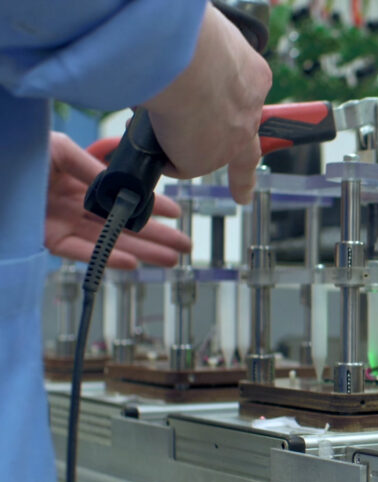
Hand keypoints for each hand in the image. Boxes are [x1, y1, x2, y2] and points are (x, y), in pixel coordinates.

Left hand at [45, 132, 190, 269]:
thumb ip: (90, 166)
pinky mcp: (48, 239)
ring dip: (142, 252)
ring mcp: (64, 224)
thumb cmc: (18, 152)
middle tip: (185, 246)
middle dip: (157, 237)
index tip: (177, 213)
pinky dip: (106, 258)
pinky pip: (82, 251)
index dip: (152, 206)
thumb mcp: (60, 149)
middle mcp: (76, 205)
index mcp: (79, 181)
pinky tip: (132, 263)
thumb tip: (122, 184)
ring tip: (171, 259)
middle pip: (123, 225)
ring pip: (110, 242)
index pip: (124, 197)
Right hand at [144, 3, 271, 203]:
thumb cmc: (193, 41)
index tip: (245, 122)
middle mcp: (248, 114)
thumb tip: (176, 75)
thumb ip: (200, 64)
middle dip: (244, 175)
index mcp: (252, 79)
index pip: (249, 101)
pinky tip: (153, 128)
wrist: (188, 62)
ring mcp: (229, 142)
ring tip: (159, 123)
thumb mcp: (209, 45)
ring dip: (178, 148)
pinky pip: (174, 161)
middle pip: (247, 149)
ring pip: (202, 155)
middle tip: (243, 194)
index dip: (242, 111)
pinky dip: (159, 150)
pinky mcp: (202, 161)